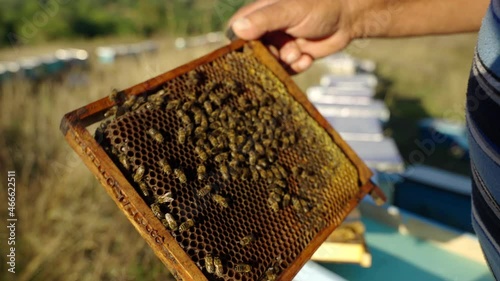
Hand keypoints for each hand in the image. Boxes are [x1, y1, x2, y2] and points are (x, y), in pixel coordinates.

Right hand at [228, 0, 353, 72]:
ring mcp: (279, 44)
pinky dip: (296, 66)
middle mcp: (266, 29)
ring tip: (299, 52)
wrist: (348, 17)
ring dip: (285, 62)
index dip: (242, 44)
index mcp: (259, 13)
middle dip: (269, 56)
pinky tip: (307, 58)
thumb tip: (237, 29)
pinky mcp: (292, 57)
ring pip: (270, 63)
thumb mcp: (289, 10)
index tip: (252, 51)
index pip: (237, 31)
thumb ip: (263, 20)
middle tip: (282, 53)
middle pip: (253, 52)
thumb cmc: (320, 5)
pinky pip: (285, 70)